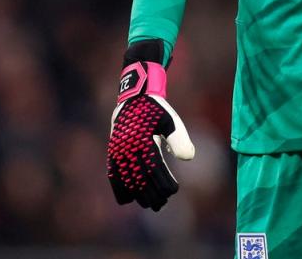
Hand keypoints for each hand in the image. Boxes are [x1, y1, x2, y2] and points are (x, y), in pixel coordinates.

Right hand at [106, 41, 194, 210]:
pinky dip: (119, 187)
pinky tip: (127, 199)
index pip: (154, 168)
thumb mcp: (171, 120)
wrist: (134, 96)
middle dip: (152, 193)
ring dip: (137, 194)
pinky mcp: (112, 151)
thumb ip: (179, 138)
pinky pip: (113, 174)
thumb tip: (188, 158)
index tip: (173, 191)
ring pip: (126, 179)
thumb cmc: (156, 109)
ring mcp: (117, 150)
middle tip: (163, 203)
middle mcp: (127, 147)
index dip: (163, 182)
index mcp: (142, 139)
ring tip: (150, 205)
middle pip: (139, 178)